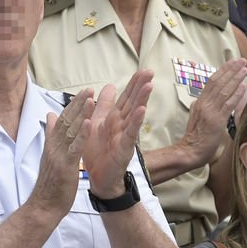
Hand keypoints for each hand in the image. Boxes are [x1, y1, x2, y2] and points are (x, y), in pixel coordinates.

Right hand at [29, 89, 94, 215]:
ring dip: (80, 114)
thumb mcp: (49, 156)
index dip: (73, 106)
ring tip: (90, 99)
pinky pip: (74, 147)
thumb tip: (49, 116)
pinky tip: (88, 123)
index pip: (62, 120)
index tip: (84, 93)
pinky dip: (81, 134)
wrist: (43, 205)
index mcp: (51, 144)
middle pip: (65, 120)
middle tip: (89, 89)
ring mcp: (58, 155)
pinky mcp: (65, 166)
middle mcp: (53, 146)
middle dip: (78, 104)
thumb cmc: (49, 183)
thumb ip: (50, 135)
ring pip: (70, 130)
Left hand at [82, 72, 152, 198]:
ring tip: (149, 85)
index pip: (125, 98)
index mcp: (114, 119)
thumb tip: (109, 86)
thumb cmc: (98, 151)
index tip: (143, 70)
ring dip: (141, 100)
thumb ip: (103, 105)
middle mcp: (122, 125)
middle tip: (149, 71)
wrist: (98, 178)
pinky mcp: (125, 148)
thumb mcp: (97, 123)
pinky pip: (131, 133)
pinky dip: (136, 121)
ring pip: (134, 115)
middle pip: (132, 102)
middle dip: (140, 87)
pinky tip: (142, 110)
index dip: (133, 84)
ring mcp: (125, 136)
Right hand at [180, 58, 246, 168]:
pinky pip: (227, 104)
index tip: (232, 62)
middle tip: (240, 60)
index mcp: (199, 102)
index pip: (211, 82)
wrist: (190, 151)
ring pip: (223, 90)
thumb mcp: (194, 117)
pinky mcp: (216, 120)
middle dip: (230, 70)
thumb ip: (198, 107)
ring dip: (235, 78)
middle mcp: (203, 103)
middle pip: (217, 82)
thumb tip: (199, 100)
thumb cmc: (195, 137)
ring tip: (244, 68)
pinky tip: (243, 86)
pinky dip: (236, 94)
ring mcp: (210, 111)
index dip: (222, 71)